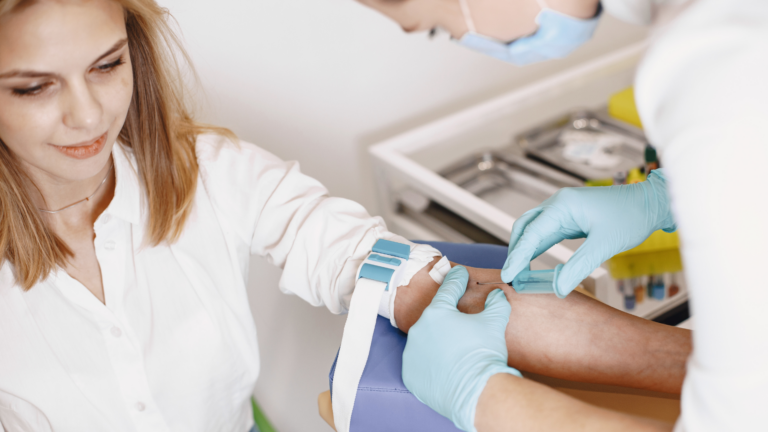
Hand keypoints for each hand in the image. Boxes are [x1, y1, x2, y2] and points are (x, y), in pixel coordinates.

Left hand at [402, 266, 520, 431]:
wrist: (477, 392)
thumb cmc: (484, 354)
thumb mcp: (494, 323)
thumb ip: (496, 303)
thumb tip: (497, 295)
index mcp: (437, 313)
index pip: (448, 290)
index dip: (457, 280)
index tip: (459, 272)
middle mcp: (419, 330)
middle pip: (435, 318)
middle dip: (447, 317)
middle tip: (460, 321)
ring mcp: (412, 353)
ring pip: (425, 341)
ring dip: (437, 341)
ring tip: (454, 349)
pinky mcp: (410, 374)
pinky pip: (420, 363)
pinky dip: (430, 362)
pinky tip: (443, 365)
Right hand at [502, 169, 675, 296]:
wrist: (651, 204)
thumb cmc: (632, 216)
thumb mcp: (604, 245)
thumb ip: (578, 267)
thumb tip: (558, 288)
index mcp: (563, 205)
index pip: (531, 233)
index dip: (517, 256)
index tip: (509, 275)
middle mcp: (558, 204)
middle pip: (525, 228)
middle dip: (515, 252)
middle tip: (511, 276)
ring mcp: (563, 210)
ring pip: (533, 230)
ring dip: (525, 250)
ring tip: (519, 272)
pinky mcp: (570, 219)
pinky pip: (546, 233)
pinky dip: (537, 248)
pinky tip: (534, 262)